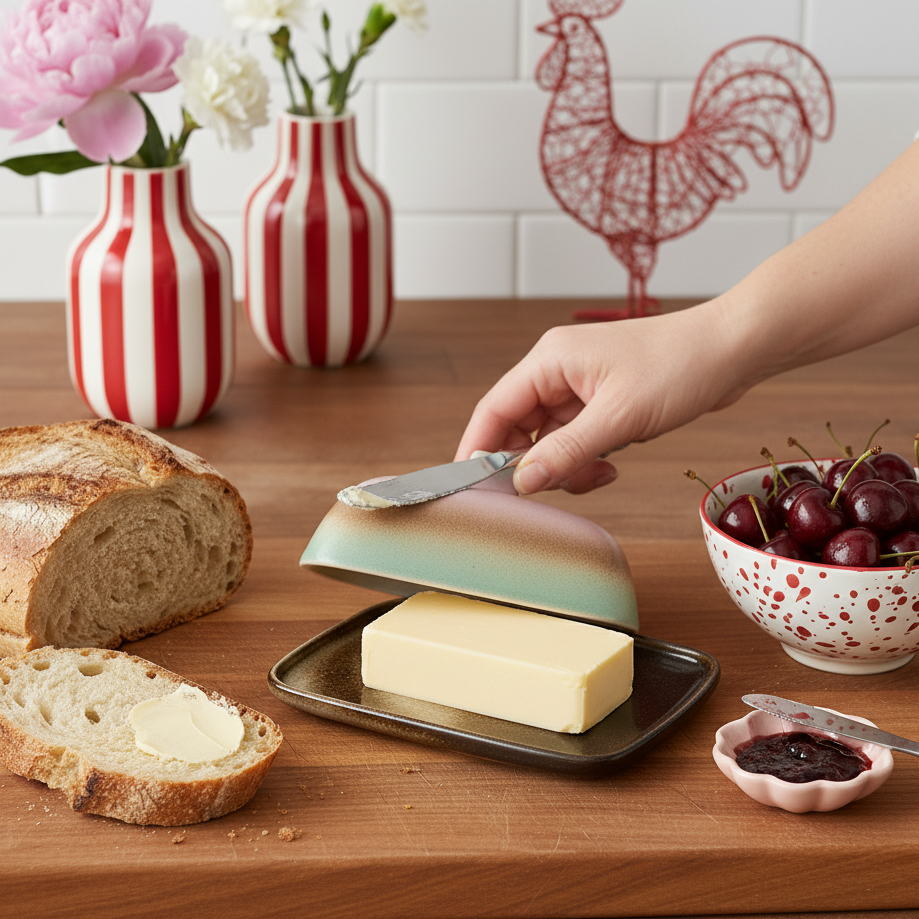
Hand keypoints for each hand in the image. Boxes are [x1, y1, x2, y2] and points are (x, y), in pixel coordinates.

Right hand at [455, 301, 747, 494]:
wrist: (734, 348)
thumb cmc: (681, 365)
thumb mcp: (619, 418)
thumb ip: (566, 452)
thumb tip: (523, 481)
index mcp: (550, 360)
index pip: (494, 408)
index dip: (478, 449)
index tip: (471, 487)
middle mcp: (558, 370)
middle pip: (518, 427)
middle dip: (530, 464)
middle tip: (546, 492)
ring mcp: (581, 386)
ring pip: (549, 439)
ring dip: (565, 466)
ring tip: (597, 474)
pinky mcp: (603, 401)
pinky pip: (577, 439)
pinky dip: (586, 459)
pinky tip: (610, 466)